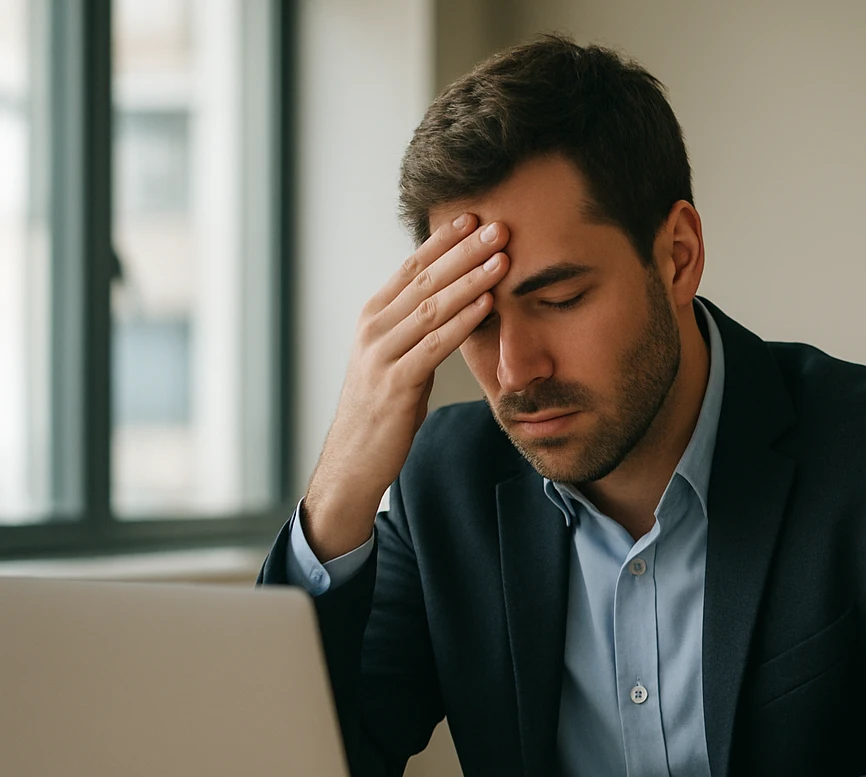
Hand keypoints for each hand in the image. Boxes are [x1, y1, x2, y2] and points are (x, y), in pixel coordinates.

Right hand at [302, 214, 510, 560]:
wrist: (352, 461)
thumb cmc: (382, 411)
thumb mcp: (400, 359)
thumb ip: (419, 329)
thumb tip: (454, 302)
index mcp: (374, 316)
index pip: (412, 266)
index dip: (444, 239)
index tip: (474, 214)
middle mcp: (373, 328)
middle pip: (425, 278)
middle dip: (464, 250)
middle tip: (499, 225)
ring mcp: (381, 354)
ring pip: (431, 306)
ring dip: (470, 279)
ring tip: (502, 256)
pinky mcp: (394, 384)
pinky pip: (434, 345)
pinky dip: (462, 322)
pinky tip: (488, 304)